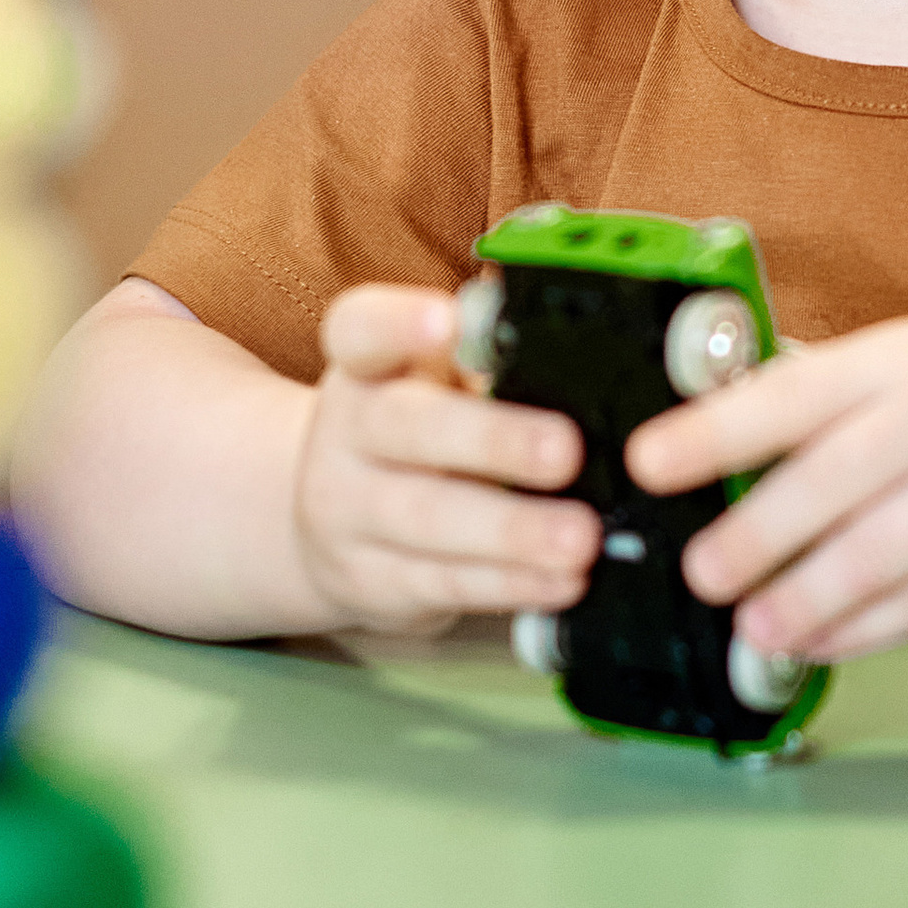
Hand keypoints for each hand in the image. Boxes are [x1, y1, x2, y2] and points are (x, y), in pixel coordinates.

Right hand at [292, 284, 597, 636]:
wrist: (326, 521)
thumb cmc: (416, 428)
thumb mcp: (432, 378)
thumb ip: (487, 356)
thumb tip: (573, 340)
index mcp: (367, 365)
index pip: (363, 330)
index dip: (399, 323)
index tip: (447, 323)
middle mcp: (347, 432)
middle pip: (407, 428)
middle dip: (491, 439)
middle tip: (566, 451)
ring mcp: (349, 512)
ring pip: (428, 519)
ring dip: (512, 531)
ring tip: (581, 536)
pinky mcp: (372, 581)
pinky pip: (444, 584)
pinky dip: (510, 584)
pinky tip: (564, 581)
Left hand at [625, 318, 907, 661]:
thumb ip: (828, 398)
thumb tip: (708, 436)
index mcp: (907, 357)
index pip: (797, 391)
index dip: (717, 429)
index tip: (650, 460)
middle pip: (835, 481)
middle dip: (756, 534)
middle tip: (701, 571)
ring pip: (879, 554)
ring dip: (805, 598)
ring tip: (753, 625)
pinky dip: (861, 630)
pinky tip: (816, 641)